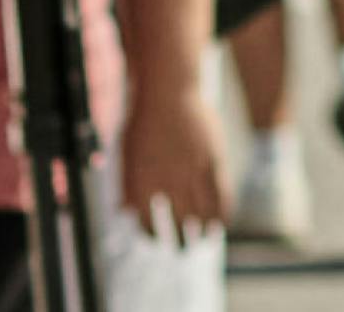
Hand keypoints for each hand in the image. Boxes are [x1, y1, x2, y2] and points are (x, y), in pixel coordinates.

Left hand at [118, 100, 232, 237]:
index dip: (150, 235)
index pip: (145, 221)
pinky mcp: (213, 161)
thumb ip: (126, 186)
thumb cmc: (143, 122)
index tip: (154, 240)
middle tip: (181, 251)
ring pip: (201, 213)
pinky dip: (221, 213)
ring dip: (202, 232)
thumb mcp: (126, 154)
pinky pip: (220, 195)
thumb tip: (122, 212)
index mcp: (140, 180)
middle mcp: (167, 179)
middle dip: (178, 242)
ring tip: (203, 241)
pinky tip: (220, 222)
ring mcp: (192, 170)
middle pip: (177, 222)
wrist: (167, 90)